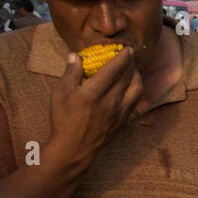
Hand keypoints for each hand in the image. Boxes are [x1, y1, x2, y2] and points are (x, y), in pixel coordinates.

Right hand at [47, 47, 141, 172]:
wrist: (74, 149)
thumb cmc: (63, 120)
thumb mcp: (60, 93)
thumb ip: (70, 73)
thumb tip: (76, 55)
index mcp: (94, 92)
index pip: (114, 70)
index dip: (122, 58)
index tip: (127, 49)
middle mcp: (111, 102)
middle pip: (127, 78)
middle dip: (131, 64)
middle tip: (131, 55)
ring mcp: (120, 113)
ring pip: (136, 91)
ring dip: (137, 77)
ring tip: (133, 70)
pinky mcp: (123, 123)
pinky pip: (136, 104)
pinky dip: (137, 93)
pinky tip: (133, 89)